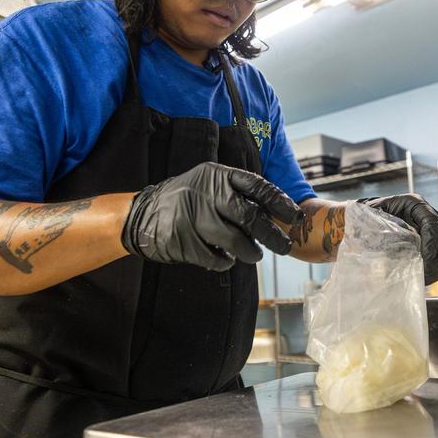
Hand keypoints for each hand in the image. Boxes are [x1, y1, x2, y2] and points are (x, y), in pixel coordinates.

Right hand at [122, 162, 302, 270]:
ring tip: (253, 255)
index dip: (279, 202)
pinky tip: (224, 257)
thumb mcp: (210, 185)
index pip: (256, 187)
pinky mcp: (184, 241)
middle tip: (284, 246)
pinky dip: (225, 262)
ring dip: (249, 252)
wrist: (141, 215)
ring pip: (235, 241)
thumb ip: (239, 195)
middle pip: (249, 216)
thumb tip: (278, 214)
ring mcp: (193, 218)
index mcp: (217, 176)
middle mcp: (206, 194)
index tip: (296, 217)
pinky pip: (216, 258)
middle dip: (272, 235)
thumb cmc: (187, 200)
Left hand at [358, 194, 437, 284]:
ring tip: (425, 278)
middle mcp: (428, 214)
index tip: (424, 259)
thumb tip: (395, 253)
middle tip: (426, 271)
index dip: (432, 243)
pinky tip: (426, 277)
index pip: (433, 222)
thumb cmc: (365, 219)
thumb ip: (383, 233)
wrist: (362, 222)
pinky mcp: (434, 243)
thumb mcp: (371, 222)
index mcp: (414, 204)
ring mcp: (434, 229)